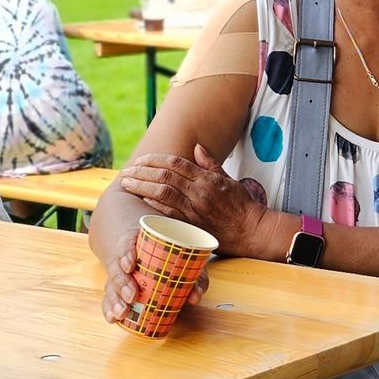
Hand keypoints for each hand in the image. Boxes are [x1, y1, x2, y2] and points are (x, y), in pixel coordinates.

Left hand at [118, 143, 272, 256]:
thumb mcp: (228, 179)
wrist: (252, 230)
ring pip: (163, 193)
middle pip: (165, 176)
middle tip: (127, 171)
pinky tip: (142, 200)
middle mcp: (199, 192)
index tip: (141, 160)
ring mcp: (195, 210)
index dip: (155, 159)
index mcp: (207, 179)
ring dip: (142, 186)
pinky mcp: (192, 226)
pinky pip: (169, 214)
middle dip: (142, 172)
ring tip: (127, 183)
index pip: (176, 163)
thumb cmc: (241, 205)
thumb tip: (196, 148)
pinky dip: (154, 205)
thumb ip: (210, 164)